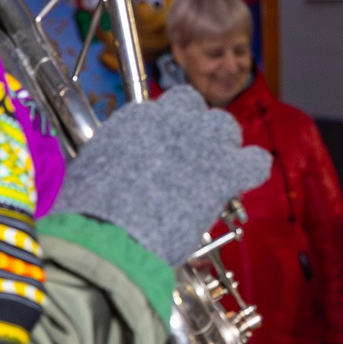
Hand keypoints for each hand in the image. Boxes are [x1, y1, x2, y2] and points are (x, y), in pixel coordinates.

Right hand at [51, 86, 273, 265]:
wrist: (110, 236)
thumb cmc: (89, 213)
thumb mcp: (88, 171)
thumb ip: (110, 159)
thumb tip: (111, 169)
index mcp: (136, 119)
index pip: (162, 109)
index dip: (164, 131)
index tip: (161, 151)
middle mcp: (172, 122)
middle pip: (195, 108)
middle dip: (195, 128)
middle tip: (189, 158)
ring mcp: (202, 144)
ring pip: (227, 127)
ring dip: (222, 145)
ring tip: (215, 169)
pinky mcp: (224, 173)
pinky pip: (254, 161)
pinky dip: (251, 168)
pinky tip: (243, 179)